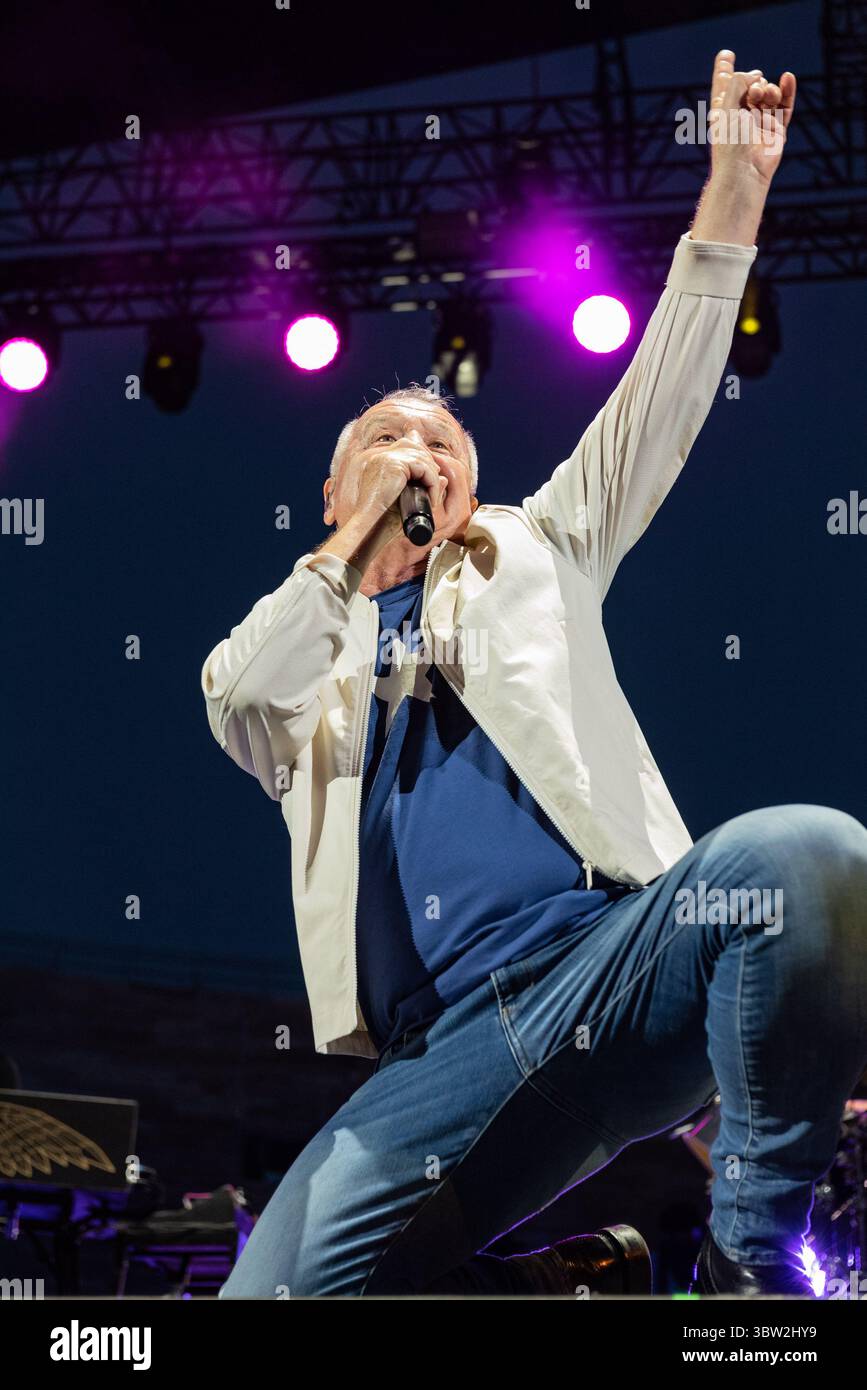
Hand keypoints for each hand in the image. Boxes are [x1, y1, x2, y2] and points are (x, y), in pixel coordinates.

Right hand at [352, 441, 447, 531]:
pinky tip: (432, 499)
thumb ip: (422, 487)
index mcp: (377, 462)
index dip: (422, 458)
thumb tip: (444, 479)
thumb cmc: (381, 520)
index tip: (432, 475)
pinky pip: (424, 468)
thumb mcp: (404, 500)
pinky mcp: (394, 465)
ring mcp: (385, 458)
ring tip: (433, 498)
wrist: (369, 527)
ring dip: (432, 478)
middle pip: (414, 446)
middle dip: (429, 465)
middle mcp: (379, 456)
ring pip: (422, 458)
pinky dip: (432, 484)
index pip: (404, 446)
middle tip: (435, 486)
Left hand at [708, 49, 796, 184]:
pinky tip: (787, 77)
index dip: (724, 70)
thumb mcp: (728, 106)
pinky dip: (787, 91)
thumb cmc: (730, 142)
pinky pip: (785, 106)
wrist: (745, 171)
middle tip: (754, 90)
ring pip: (769, 95)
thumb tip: (758, 77)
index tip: (726, 55)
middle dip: (753, 82)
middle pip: (750, 87)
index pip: (723, 86)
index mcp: (722, 112)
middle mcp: (740, 116)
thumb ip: (739, 82)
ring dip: (769, 89)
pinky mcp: (777, 130)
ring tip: (766, 94)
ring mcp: (759, 123)